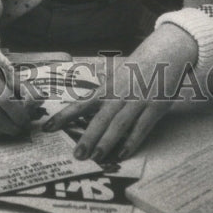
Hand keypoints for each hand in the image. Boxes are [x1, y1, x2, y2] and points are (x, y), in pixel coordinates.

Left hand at [44, 24, 198, 160]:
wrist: (165, 54)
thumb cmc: (137, 68)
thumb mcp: (116, 75)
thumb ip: (101, 88)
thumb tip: (83, 96)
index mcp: (107, 88)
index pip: (82, 104)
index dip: (64, 116)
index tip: (47, 128)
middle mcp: (118, 94)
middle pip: (100, 118)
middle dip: (87, 137)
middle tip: (76, 155)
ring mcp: (137, 101)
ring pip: (119, 124)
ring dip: (107, 141)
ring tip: (96, 158)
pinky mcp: (154, 107)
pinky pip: (142, 127)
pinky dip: (132, 140)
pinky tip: (123, 154)